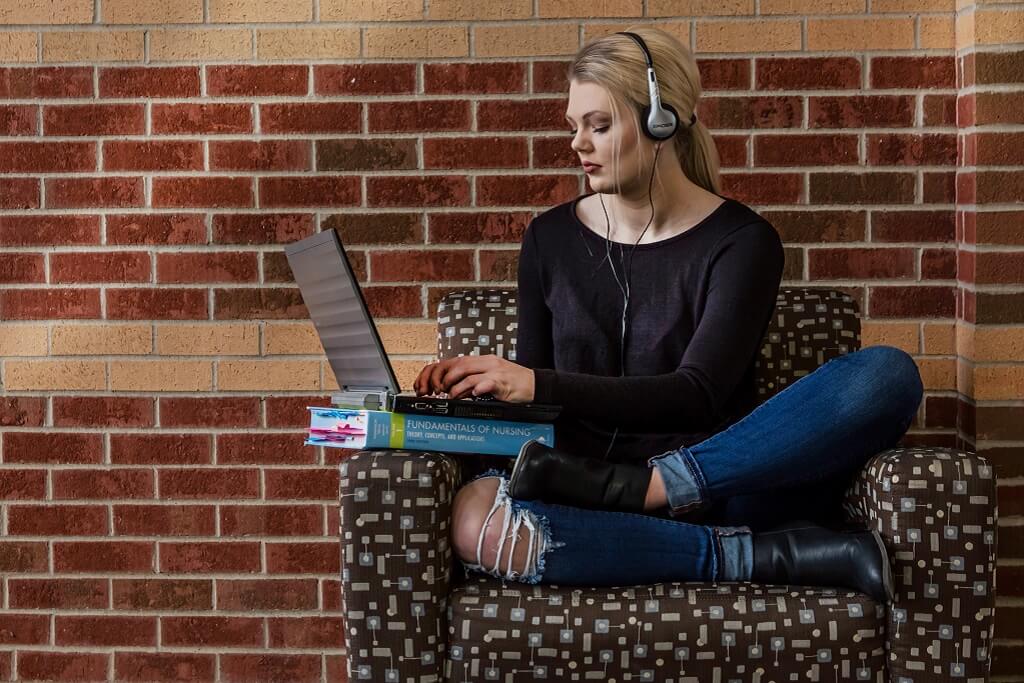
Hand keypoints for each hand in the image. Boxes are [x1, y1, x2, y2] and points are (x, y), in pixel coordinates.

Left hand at [414, 354, 534, 402]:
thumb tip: (452, 391)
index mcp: (481, 361)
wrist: (535, 385)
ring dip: (455, 386)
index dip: (436, 372)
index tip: (427, 385)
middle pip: (457, 364)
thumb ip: (470, 383)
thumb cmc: (513, 383)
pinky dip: (475, 388)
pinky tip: (472, 395)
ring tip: (451, 395)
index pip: (453, 362)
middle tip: (437, 391)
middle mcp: (486, 363)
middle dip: (442, 378)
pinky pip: (486, 383)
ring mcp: (495, 371)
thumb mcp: (488, 381)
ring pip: (468, 373)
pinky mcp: (503, 382)